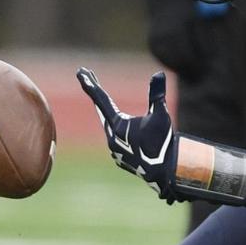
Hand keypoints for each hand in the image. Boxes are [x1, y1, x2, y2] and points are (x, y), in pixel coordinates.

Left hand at [77, 68, 176, 198]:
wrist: (164, 172)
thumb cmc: (163, 141)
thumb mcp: (160, 115)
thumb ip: (157, 95)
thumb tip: (158, 73)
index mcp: (117, 125)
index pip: (101, 99)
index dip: (91, 84)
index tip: (81, 72)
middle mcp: (111, 137)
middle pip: (101, 111)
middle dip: (96, 94)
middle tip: (89, 79)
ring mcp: (114, 151)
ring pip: (110, 128)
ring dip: (110, 116)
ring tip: (107, 106)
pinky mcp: (119, 160)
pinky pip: (117, 142)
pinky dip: (119, 134)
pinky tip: (124, 135)